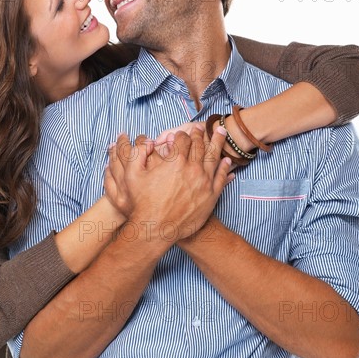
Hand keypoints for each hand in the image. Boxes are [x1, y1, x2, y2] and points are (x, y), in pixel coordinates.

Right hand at [104, 126, 233, 243]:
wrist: (157, 230)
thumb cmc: (142, 204)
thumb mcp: (131, 176)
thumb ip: (135, 154)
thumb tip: (145, 141)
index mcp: (175, 162)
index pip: (182, 140)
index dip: (180, 134)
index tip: (180, 133)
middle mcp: (192, 169)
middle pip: (199, 145)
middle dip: (199, 134)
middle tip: (201, 127)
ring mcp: (204, 182)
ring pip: (213, 156)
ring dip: (217, 142)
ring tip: (221, 132)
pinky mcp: (211, 196)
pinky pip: (221, 177)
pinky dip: (225, 167)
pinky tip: (227, 160)